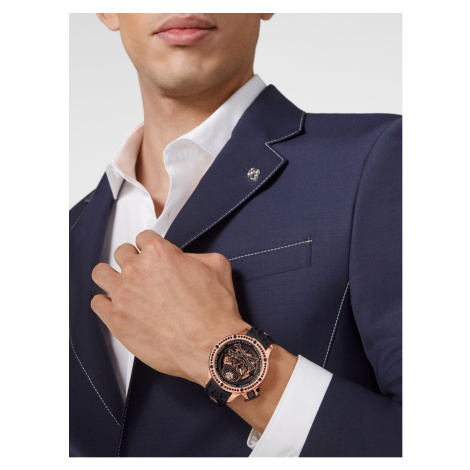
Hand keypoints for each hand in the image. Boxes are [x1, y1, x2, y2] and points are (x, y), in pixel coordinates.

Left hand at [91, 230, 249, 386]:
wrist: (210, 345)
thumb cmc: (214, 311)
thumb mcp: (217, 267)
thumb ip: (197, 255)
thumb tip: (188, 259)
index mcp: (159, 254)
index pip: (144, 238)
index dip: (151, 247)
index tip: (153, 255)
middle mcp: (137, 270)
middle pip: (122, 253)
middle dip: (133, 260)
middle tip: (143, 272)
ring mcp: (123, 295)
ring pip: (101, 273)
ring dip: (111, 276)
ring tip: (122, 285)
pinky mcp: (117, 320)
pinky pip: (97, 303)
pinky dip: (105, 303)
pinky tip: (117, 306)